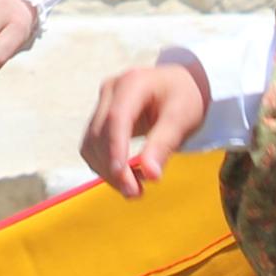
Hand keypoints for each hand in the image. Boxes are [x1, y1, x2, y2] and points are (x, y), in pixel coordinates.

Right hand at [82, 57, 214, 198]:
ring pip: (91, 144)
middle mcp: (111, 90)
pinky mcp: (99, 118)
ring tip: (134, 186)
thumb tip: (150, 175)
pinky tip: (126, 175)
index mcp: (133, 83)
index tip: (122, 177)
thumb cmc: (185, 98)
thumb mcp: (182, 119)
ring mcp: (102, 103)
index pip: (115, 118)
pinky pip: (92, 147)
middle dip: (113, 168)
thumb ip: (164, 145)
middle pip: (99, 134)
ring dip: (107, 170)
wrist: (181, 85)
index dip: (115, 149)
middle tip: (135, 193)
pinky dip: (105, 165)